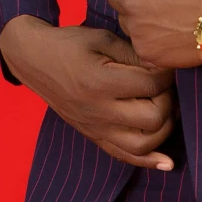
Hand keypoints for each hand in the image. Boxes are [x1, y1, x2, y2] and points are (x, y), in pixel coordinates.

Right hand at [0, 18, 177, 169]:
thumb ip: (135, 55)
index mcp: (100, 81)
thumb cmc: (69, 45)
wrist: (34, 60)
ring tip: (165, 110)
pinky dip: (148, 160)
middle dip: (168, 101)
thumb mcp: (103, 39)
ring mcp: (94, 128)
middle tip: (164, 87)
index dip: (167, 74)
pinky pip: (123, 156)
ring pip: (143, 145)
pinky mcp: (92, 136)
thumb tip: (166, 70)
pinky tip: (167, 162)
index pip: (152, 85)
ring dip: (164, 129)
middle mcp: (97, 110)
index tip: (166, 66)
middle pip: (153, 119)